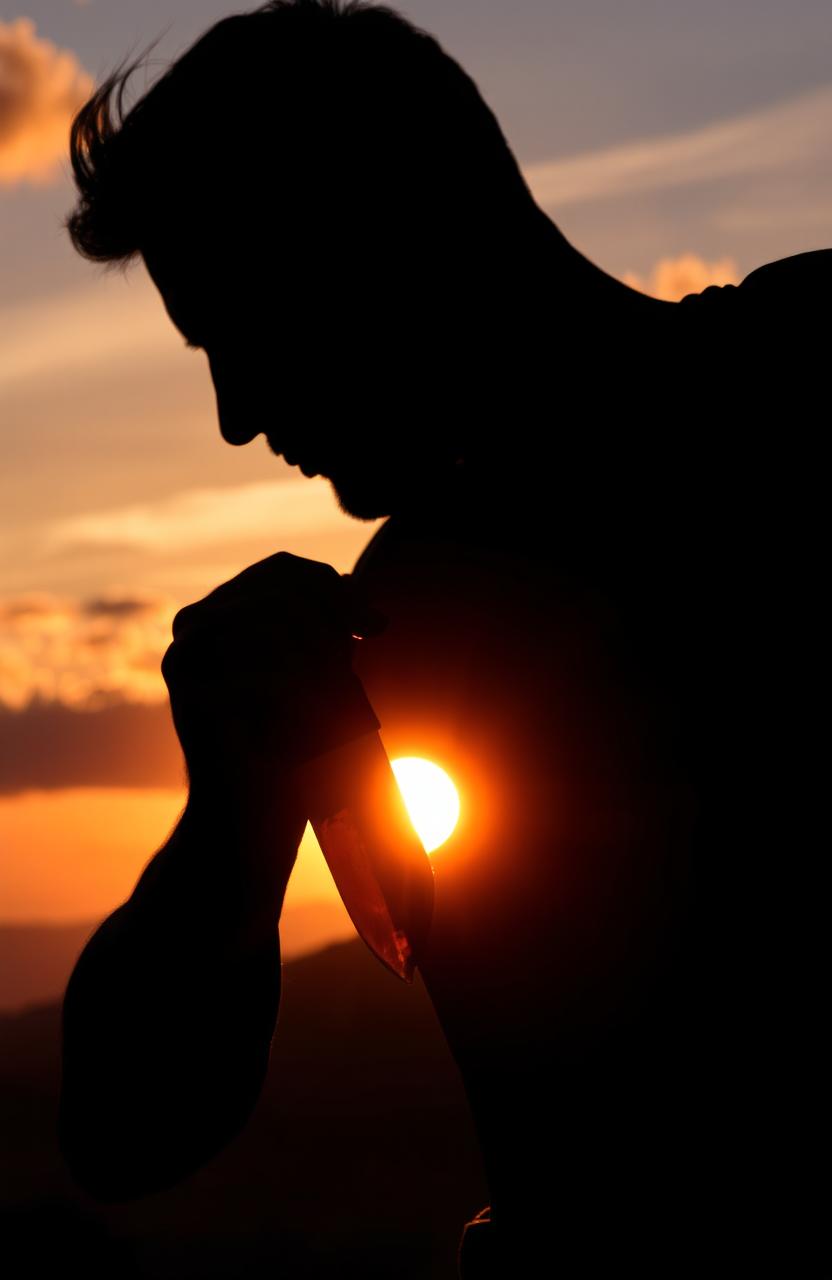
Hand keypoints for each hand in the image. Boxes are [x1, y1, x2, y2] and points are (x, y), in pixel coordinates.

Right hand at [161, 552, 385, 792]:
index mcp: (225, 616)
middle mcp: (196, 625)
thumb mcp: (322, 676)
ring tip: (339, 686)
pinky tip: (323, 709)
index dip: (337, 590)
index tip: (377, 627)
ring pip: (271, 613)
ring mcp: (184, 652)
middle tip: (366, 639)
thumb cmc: (291, 755)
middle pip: (279, 583)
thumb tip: (352, 581)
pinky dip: (301, 685)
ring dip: (318, 645)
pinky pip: (257, 661)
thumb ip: (330, 629)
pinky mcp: (185, 686)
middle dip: (334, 610)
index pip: (284, 570)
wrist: (250, 823)